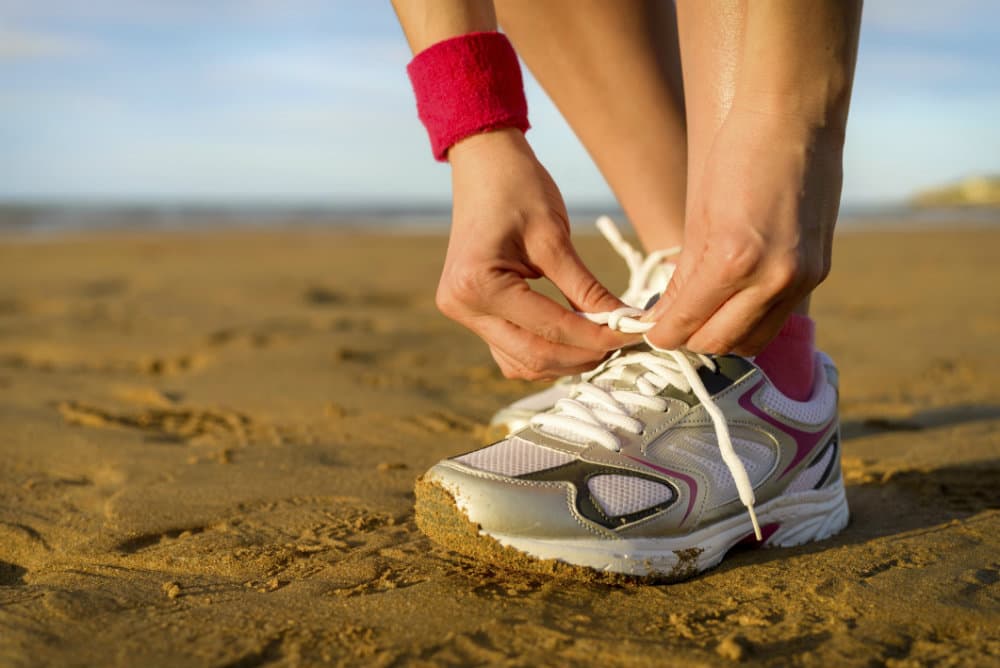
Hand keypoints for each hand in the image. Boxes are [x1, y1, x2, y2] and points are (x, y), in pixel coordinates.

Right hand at [438, 129, 632, 379]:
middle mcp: (462, 306)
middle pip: (534, 355)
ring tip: (601, 343)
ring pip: (521, 362)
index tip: (633, 334)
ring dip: (563, 360)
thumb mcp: (554, 237)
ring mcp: (462, 313)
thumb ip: (586, 288)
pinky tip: (572, 340)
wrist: (484, 163)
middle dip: (582, 355)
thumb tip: (624, 323)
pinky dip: (543, 352)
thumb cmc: (518, 187)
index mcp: (478, 284)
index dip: (596, 337)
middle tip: (621, 344)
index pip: (550, 327)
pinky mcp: (471, 314)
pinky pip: (510, 350)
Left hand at [644, 107, 842, 354]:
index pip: (688, 324)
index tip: (651, 331)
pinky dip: (751, 318)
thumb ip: (685, 276)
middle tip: (672, 324)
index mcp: (733, 261)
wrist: (794, 117)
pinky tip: (733, 300)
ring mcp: (802, 278)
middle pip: (721, 343)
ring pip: (753, 340)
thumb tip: (667, 316)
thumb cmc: (737, 155)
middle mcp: (773, 278)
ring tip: (702, 314)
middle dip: (690, 339)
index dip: (663, 334)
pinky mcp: (819, 272)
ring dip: (723, 335)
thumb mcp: (698, 218)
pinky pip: (778, 316)